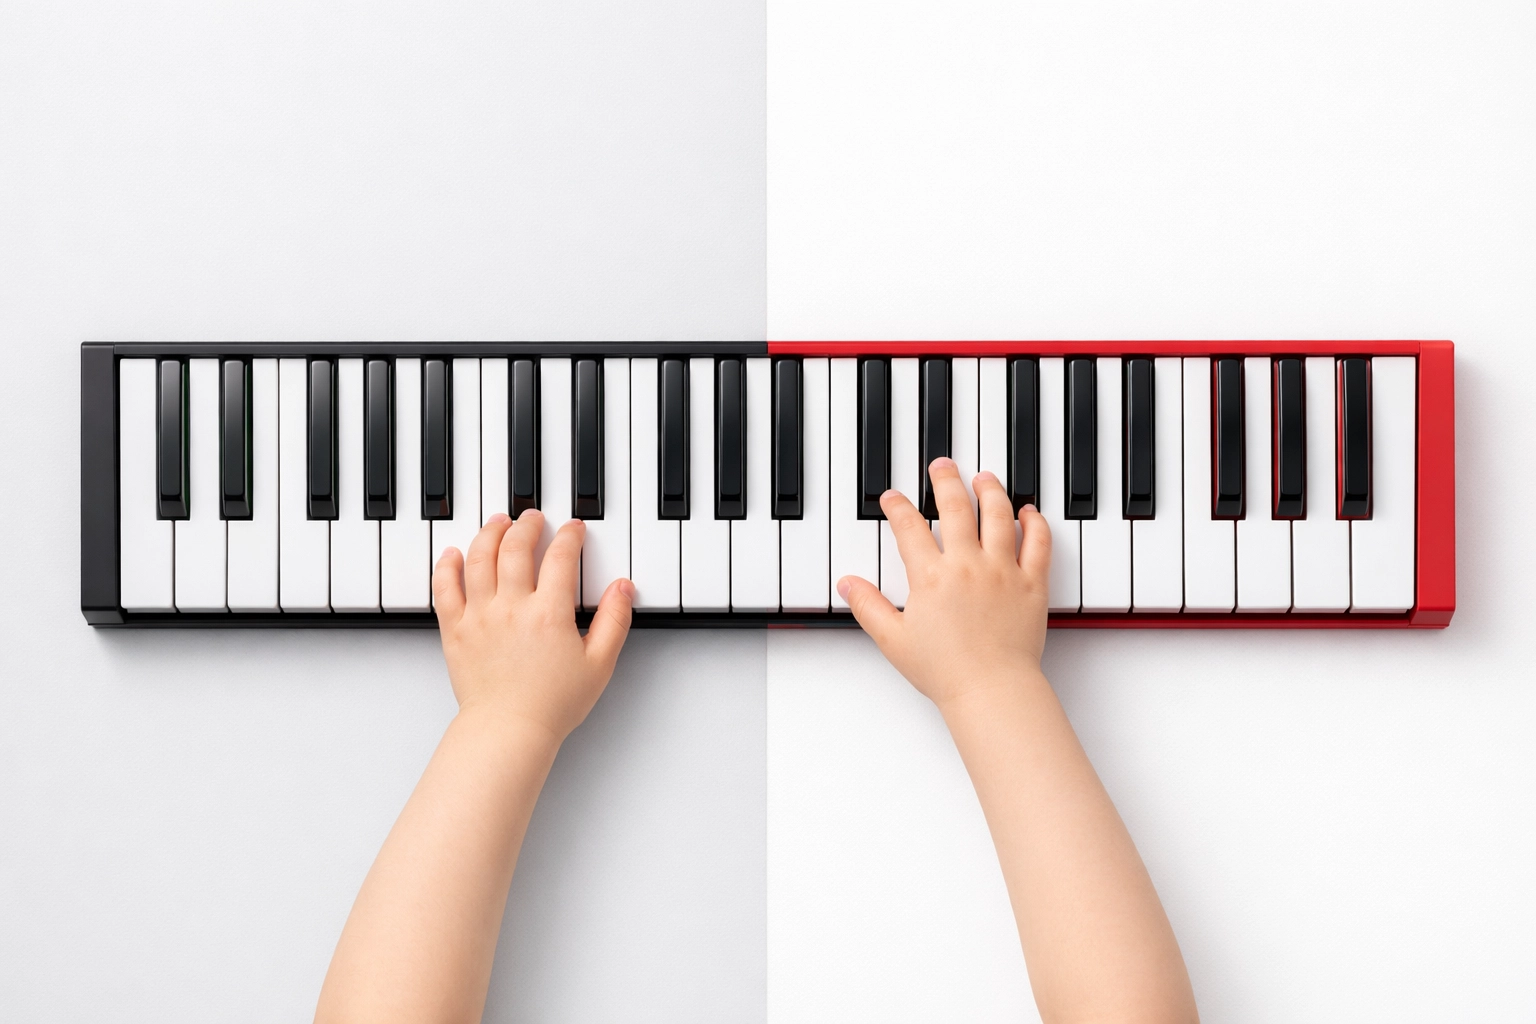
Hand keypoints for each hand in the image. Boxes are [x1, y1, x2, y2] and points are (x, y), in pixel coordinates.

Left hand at [432, 510, 634, 743]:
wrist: (508, 730)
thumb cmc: (551, 704)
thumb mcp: (599, 664)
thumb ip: (614, 621)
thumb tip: (623, 589)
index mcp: (549, 613)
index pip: (560, 557)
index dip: (570, 536)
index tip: (574, 530)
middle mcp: (512, 607)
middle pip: (516, 547)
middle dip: (527, 525)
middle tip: (533, 518)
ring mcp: (480, 616)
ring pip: (479, 558)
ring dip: (490, 534)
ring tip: (498, 523)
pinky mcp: (455, 630)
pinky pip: (445, 588)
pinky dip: (447, 565)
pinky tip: (454, 553)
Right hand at [838, 458, 1050, 709]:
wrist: (991, 690)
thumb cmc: (946, 671)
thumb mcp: (894, 640)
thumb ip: (868, 607)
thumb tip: (848, 585)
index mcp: (931, 577)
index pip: (909, 528)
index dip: (898, 507)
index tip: (893, 498)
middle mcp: (967, 565)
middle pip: (956, 507)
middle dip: (946, 480)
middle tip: (942, 466)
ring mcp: (1002, 571)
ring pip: (998, 515)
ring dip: (990, 490)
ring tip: (984, 478)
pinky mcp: (1031, 583)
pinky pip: (1038, 543)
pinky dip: (1034, 522)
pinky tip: (1028, 511)